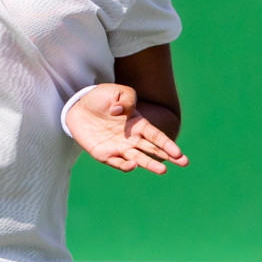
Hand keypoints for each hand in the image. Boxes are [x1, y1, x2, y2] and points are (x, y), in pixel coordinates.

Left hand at [67, 83, 186, 174]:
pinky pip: (116, 162)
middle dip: (168, 156)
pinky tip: (133, 165)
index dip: (168, 144)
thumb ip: (127, 98)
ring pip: (138, 159)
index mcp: (138, 124)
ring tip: (162, 170)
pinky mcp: (104, 154)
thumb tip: (120, 112)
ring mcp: (118, 148)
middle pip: (152, 149)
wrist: (78, 107)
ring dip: (150, 164)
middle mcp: (131, 139)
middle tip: (184, 162)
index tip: (179, 152)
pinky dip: (125, 166)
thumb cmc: (101, 99)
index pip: (156, 136)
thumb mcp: (117, 91)